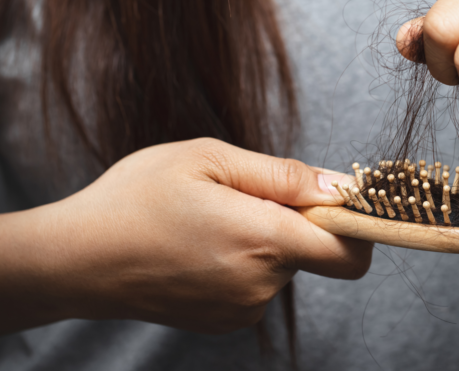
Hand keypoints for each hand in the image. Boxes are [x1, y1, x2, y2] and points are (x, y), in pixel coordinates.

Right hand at [1, 138, 370, 333]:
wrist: (77, 260)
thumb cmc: (137, 199)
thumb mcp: (210, 159)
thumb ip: (284, 175)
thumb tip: (341, 186)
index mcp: (264, 240)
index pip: (351, 252)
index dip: (357, 225)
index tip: (337, 202)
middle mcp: (261, 284)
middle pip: (315, 252)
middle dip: (294, 221)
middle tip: (241, 197)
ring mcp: (243, 309)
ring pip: (283, 265)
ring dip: (264, 240)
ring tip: (211, 221)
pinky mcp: (225, 321)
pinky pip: (258, 284)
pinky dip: (245, 262)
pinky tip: (202, 246)